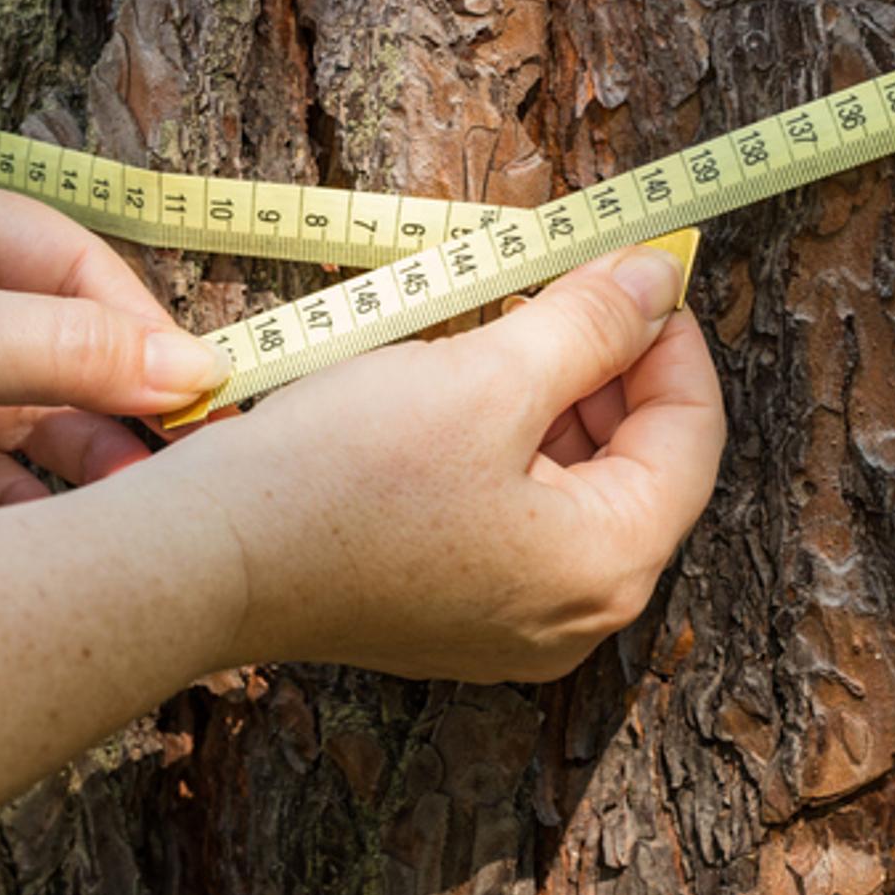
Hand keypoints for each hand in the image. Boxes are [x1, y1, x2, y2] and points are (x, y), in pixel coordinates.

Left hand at [0, 159, 230, 543]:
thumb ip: (71, 352)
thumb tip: (197, 367)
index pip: (73, 266)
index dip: (140, 327)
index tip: (198, 390)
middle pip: (62, 344)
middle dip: (117, 400)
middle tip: (177, 454)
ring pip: (31, 418)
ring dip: (80, 458)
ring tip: (123, 498)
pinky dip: (20, 507)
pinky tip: (48, 531)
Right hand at [153, 243, 725, 683]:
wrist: (200, 558)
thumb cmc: (342, 474)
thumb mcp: (488, 376)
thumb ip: (592, 325)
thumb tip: (660, 276)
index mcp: (608, 567)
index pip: (694, 437)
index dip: (674, 339)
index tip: (645, 269)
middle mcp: (576, 616)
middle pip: (642, 465)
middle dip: (615, 366)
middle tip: (575, 284)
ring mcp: (513, 625)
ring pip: (578, 486)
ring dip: (562, 398)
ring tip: (517, 325)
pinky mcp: (455, 612)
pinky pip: (520, 515)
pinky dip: (513, 443)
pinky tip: (472, 385)